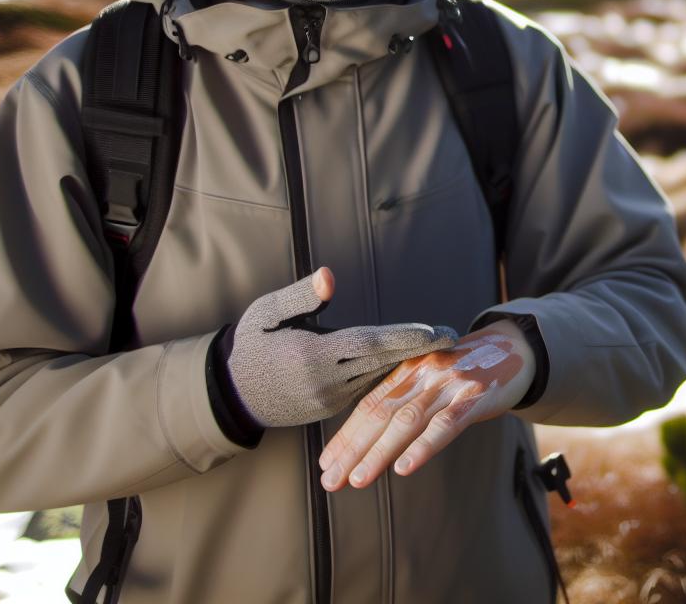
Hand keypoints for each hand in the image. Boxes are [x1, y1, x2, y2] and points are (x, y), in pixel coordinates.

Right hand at [222, 266, 457, 428]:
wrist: (232, 393)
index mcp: (311, 354)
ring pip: (377, 378)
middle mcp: (324, 381)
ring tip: (441, 346)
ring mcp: (329, 399)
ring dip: (409, 363)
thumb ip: (300, 296)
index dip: (404, 337)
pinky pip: (367, 389)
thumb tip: (329, 276)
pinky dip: (390, 375)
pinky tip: (412, 363)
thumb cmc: (251, 343)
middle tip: (452, 336)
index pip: (368, 344)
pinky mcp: (331, 409)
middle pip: (382, 362)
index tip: (434, 330)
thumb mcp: (267, 312)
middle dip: (419, 349)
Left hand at [317, 318, 534, 489]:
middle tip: (331, 480)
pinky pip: (446, 424)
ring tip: (359, 479)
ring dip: (379, 452)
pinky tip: (406, 466)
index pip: (368, 405)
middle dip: (352, 450)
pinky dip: (424, 446)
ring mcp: (449, 384)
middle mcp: (423, 374)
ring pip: (407, 421)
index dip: (346, 435)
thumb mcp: (433, 378)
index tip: (326, 464)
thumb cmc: (468, 373)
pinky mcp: (475, 396)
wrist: (516, 349)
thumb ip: (406, 400)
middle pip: (380, 414)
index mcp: (408, 370)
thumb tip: (370, 440)